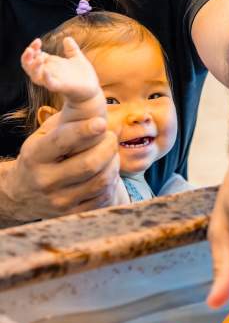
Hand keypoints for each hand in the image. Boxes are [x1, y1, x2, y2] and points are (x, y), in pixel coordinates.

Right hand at [2, 110, 119, 220]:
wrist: (20, 195)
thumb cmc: (41, 156)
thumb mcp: (44, 136)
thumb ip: (68, 123)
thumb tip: (98, 107)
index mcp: (35, 156)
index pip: (61, 142)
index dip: (84, 132)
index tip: (101, 123)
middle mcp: (45, 181)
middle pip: (90, 164)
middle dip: (108, 146)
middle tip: (111, 137)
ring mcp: (59, 201)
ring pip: (101, 180)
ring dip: (114, 163)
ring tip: (110, 153)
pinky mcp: (72, 214)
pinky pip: (104, 197)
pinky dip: (112, 182)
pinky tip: (107, 172)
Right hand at [21, 37, 100, 102]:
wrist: (92, 90)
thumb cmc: (83, 76)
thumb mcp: (77, 58)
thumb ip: (71, 49)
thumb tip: (67, 38)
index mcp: (50, 64)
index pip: (34, 56)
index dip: (32, 48)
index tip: (38, 41)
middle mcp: (48, 73)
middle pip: (29, 66)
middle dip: (26, 57)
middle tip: (31, 48)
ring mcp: (53, 81)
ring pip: (35, 76)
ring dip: (34, 66)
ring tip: (38, 57)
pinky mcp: (60, 87)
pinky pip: (49, 84)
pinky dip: (46, 78)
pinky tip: (46, 71)